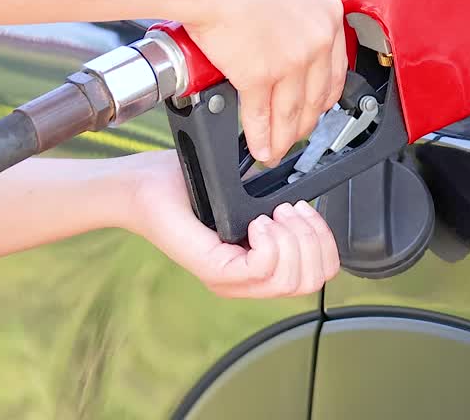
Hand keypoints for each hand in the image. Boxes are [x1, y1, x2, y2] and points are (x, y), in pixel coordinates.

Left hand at [122, 150, 339, 297]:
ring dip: (293, 239)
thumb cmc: (189, 187)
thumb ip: (276, 210)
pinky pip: (262, 268)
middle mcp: (244, 281)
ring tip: (272, 214)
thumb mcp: (247, 198)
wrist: (146, 186)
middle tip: (289, 212)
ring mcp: (228, 280)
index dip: (323, 245)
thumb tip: (308, 205)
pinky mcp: (213, 270)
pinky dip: (271, 240)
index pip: (315, 278)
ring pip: (289, 280)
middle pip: (308, 283)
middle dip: (313, 241)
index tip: (303, 212)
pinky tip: (257, 220)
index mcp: (256, 268)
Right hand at [182, 0, 346, 165]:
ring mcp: (291, 60)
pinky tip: (260, 147)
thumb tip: (285, 32)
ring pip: (292, 112)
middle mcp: (316, 39)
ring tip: (275, 151)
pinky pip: (262, 116)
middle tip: (295, 134)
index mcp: (327, 12)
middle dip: (305, 123)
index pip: (335, 67)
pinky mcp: (260, 76)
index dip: (324, 95)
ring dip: (282, 138)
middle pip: (317, 96)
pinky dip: (260, 137)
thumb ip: (295, 11)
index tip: (317, 106)